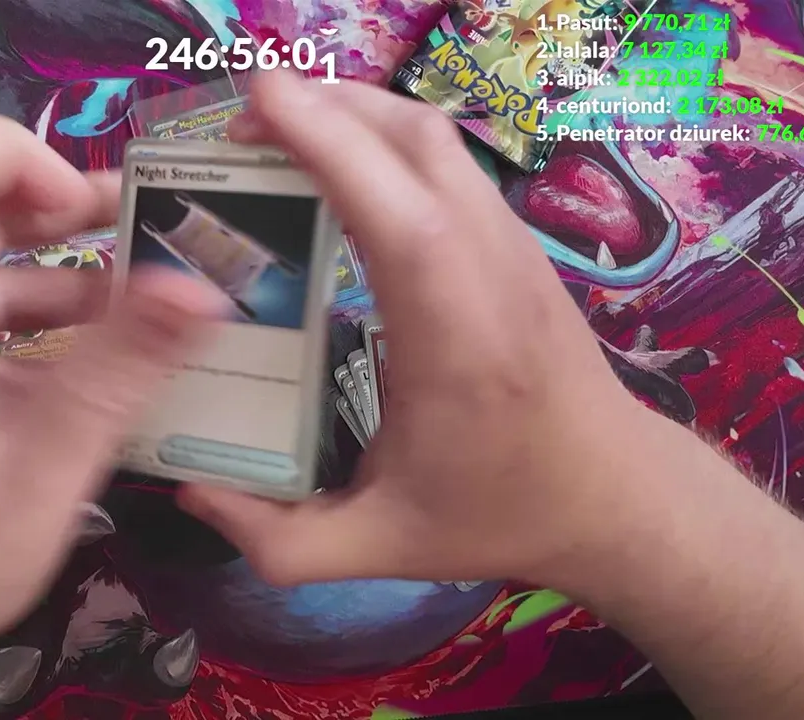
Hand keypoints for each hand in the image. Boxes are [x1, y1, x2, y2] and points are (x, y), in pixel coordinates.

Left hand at [0, 110, 218, 707]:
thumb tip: (207, 286)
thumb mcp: (48, 460)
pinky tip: (68, 358)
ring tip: (127, 305)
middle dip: (51, 211)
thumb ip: (127, 362)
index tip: (87, 212)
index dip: (16, 152)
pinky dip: (0, 315)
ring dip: (38, 270)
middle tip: (135, 236)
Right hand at [179, 73, 672, 588]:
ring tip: (280, 130)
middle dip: (324, 107)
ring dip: (356, 114)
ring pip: (435, 139)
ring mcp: (510, 245)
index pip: (396, 214)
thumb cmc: (497, 513)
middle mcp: (489, 271)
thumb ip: (277, 540)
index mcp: (454, 341)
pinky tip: (342, 165)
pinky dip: (386, 138)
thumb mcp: (378, 549)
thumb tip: (189, 491)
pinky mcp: (513, 240)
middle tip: (240, 122)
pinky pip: (447, 160)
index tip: (258, 100)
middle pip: (416, 142)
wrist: (613, 492)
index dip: (329, 142)